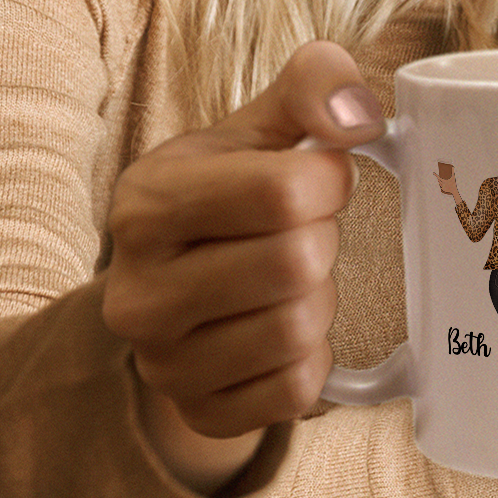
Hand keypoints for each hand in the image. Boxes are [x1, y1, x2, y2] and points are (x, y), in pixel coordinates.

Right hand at [102, 41, 384, 493]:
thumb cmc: (233, 192)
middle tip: (303, 234)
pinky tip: (286, 329)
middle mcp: (137, 292)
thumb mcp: (261, 124)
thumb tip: (359, 116)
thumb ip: (314, 85)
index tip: (320, 179)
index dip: (329, 181)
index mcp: (146, 203)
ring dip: (320, 299)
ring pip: (300, 330)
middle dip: (323, 240)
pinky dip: (314, 358)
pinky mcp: (199, 413)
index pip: (283, 191)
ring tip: (291, 281)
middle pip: (296, 263)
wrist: (180, 284)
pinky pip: (297, 391)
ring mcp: (162, 364)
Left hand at [437, 168, 461, 201]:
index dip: (435, 175)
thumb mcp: (453, 177)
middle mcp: (442, 184)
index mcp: (444, 181)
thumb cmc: (453, 183)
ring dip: (440, 182)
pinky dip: (442, 185)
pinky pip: (441, 186)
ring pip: (439, 183)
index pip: (438, 177)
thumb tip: (453, 167)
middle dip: (439, 179)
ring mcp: (442, 187)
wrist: (454, 190)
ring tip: (445, 182)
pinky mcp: (442, 189)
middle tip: (442, 178)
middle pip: (439, 180)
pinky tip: (445, 185)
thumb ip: (453, 172)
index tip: (433, 173)